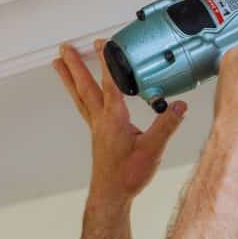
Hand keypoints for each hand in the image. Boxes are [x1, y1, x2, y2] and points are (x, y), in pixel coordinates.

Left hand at [52, 40, 187, 202]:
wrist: (112, 195)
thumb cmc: (127, 175)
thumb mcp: (152, 149)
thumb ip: (167, 126)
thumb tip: (179, 106)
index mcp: (114, 119)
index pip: (110, 83)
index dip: (107, 62)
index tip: (103, 43)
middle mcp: (101, 120)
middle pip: (85, 87)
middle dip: (75, 65)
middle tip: (64, 48)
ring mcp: (97, 127)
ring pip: (80, 96)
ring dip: (69, 78)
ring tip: (58, 63)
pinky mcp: (98, 135)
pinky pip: (84, 107)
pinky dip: (80, 94)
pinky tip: (81, 93)